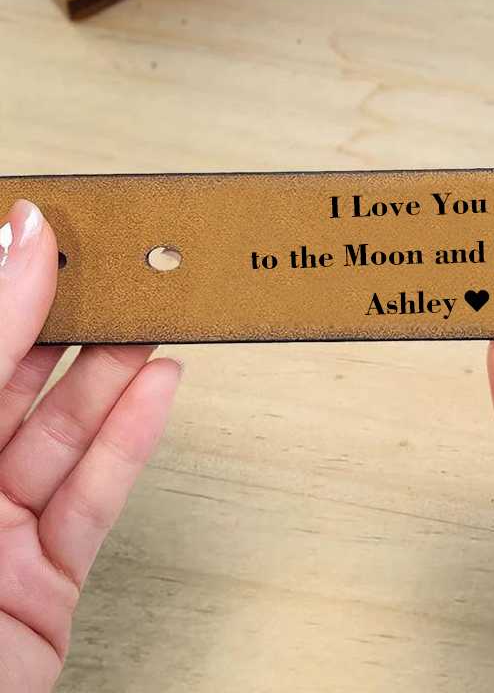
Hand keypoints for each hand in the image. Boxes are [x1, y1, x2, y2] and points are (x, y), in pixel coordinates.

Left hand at [0, 200, 181, 692]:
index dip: (11, 284)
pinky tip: (159, 388)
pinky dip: (135, 438)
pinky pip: (97, 496)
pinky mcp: (46, 581)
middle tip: (120, 274)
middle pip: (16, 383)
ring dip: (118, 373)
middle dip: (75, 324)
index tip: (53, 232)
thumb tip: (14, 243)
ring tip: (154, 319)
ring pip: (66, 435)